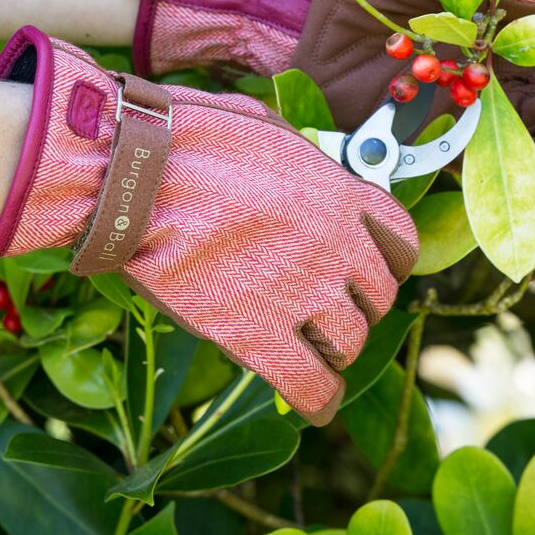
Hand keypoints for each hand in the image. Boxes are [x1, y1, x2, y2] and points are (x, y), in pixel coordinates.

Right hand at [0, 27, 417, 423]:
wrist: (132, 176)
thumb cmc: (185, 138)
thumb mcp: (267, 132)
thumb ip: (302, 167)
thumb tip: (303, 179)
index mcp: (340, 195)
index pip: (402, 242)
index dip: (388, 260)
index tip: (369, 267)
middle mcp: (336, 249)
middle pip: (379, 297)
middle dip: (360, 305)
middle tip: (333, 310)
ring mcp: (302, 295)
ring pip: (350, 344)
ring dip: (336, 349)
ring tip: (314, 350)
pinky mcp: (258, 336)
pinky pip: (311, 386)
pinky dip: (318, 398)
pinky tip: (314, 402)